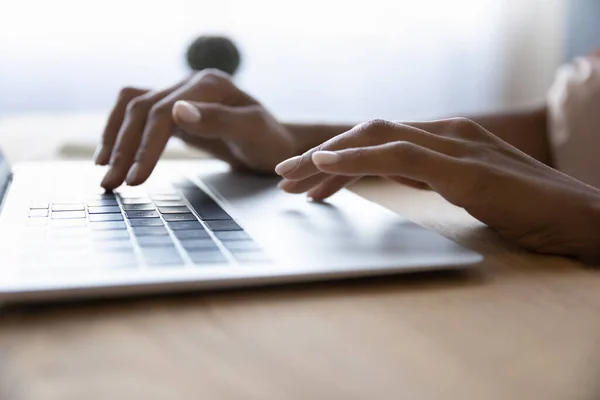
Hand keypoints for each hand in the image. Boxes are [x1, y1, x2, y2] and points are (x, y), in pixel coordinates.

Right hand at [96, 69, 297, 189]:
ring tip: (104, 173)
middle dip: (123, 148)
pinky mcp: (175, 111)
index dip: (146, 145)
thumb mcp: (253, 132)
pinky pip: (138, 115)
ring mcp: (181, 95)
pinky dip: (120, 132)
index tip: (136, 178)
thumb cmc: (270, 142)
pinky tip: (111, 155)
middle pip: (141, 109)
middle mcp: (190, 84)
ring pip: (132, 108)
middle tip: (110, 185)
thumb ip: (219, 120)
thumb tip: (177, 110)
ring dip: (114, 139)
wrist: (276, 145)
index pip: (163, 112)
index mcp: (209, 84)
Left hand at [275, 118, 599, 259]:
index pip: (379, 141)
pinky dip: (358, 158)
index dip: (339, 158)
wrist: (581, 218)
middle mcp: (445, 133)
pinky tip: (326, 165)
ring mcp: (455, 146)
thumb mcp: (467, 187)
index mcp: (445, 138)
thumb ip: (433, 174)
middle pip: (368, 136)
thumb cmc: (528, 208)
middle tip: (287, 177)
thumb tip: (396, 176)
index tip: (309, 178)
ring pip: (375, 140)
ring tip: (293, 178)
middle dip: (323, 157)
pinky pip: (399, 155)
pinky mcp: (463, 168)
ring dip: (328, 159)